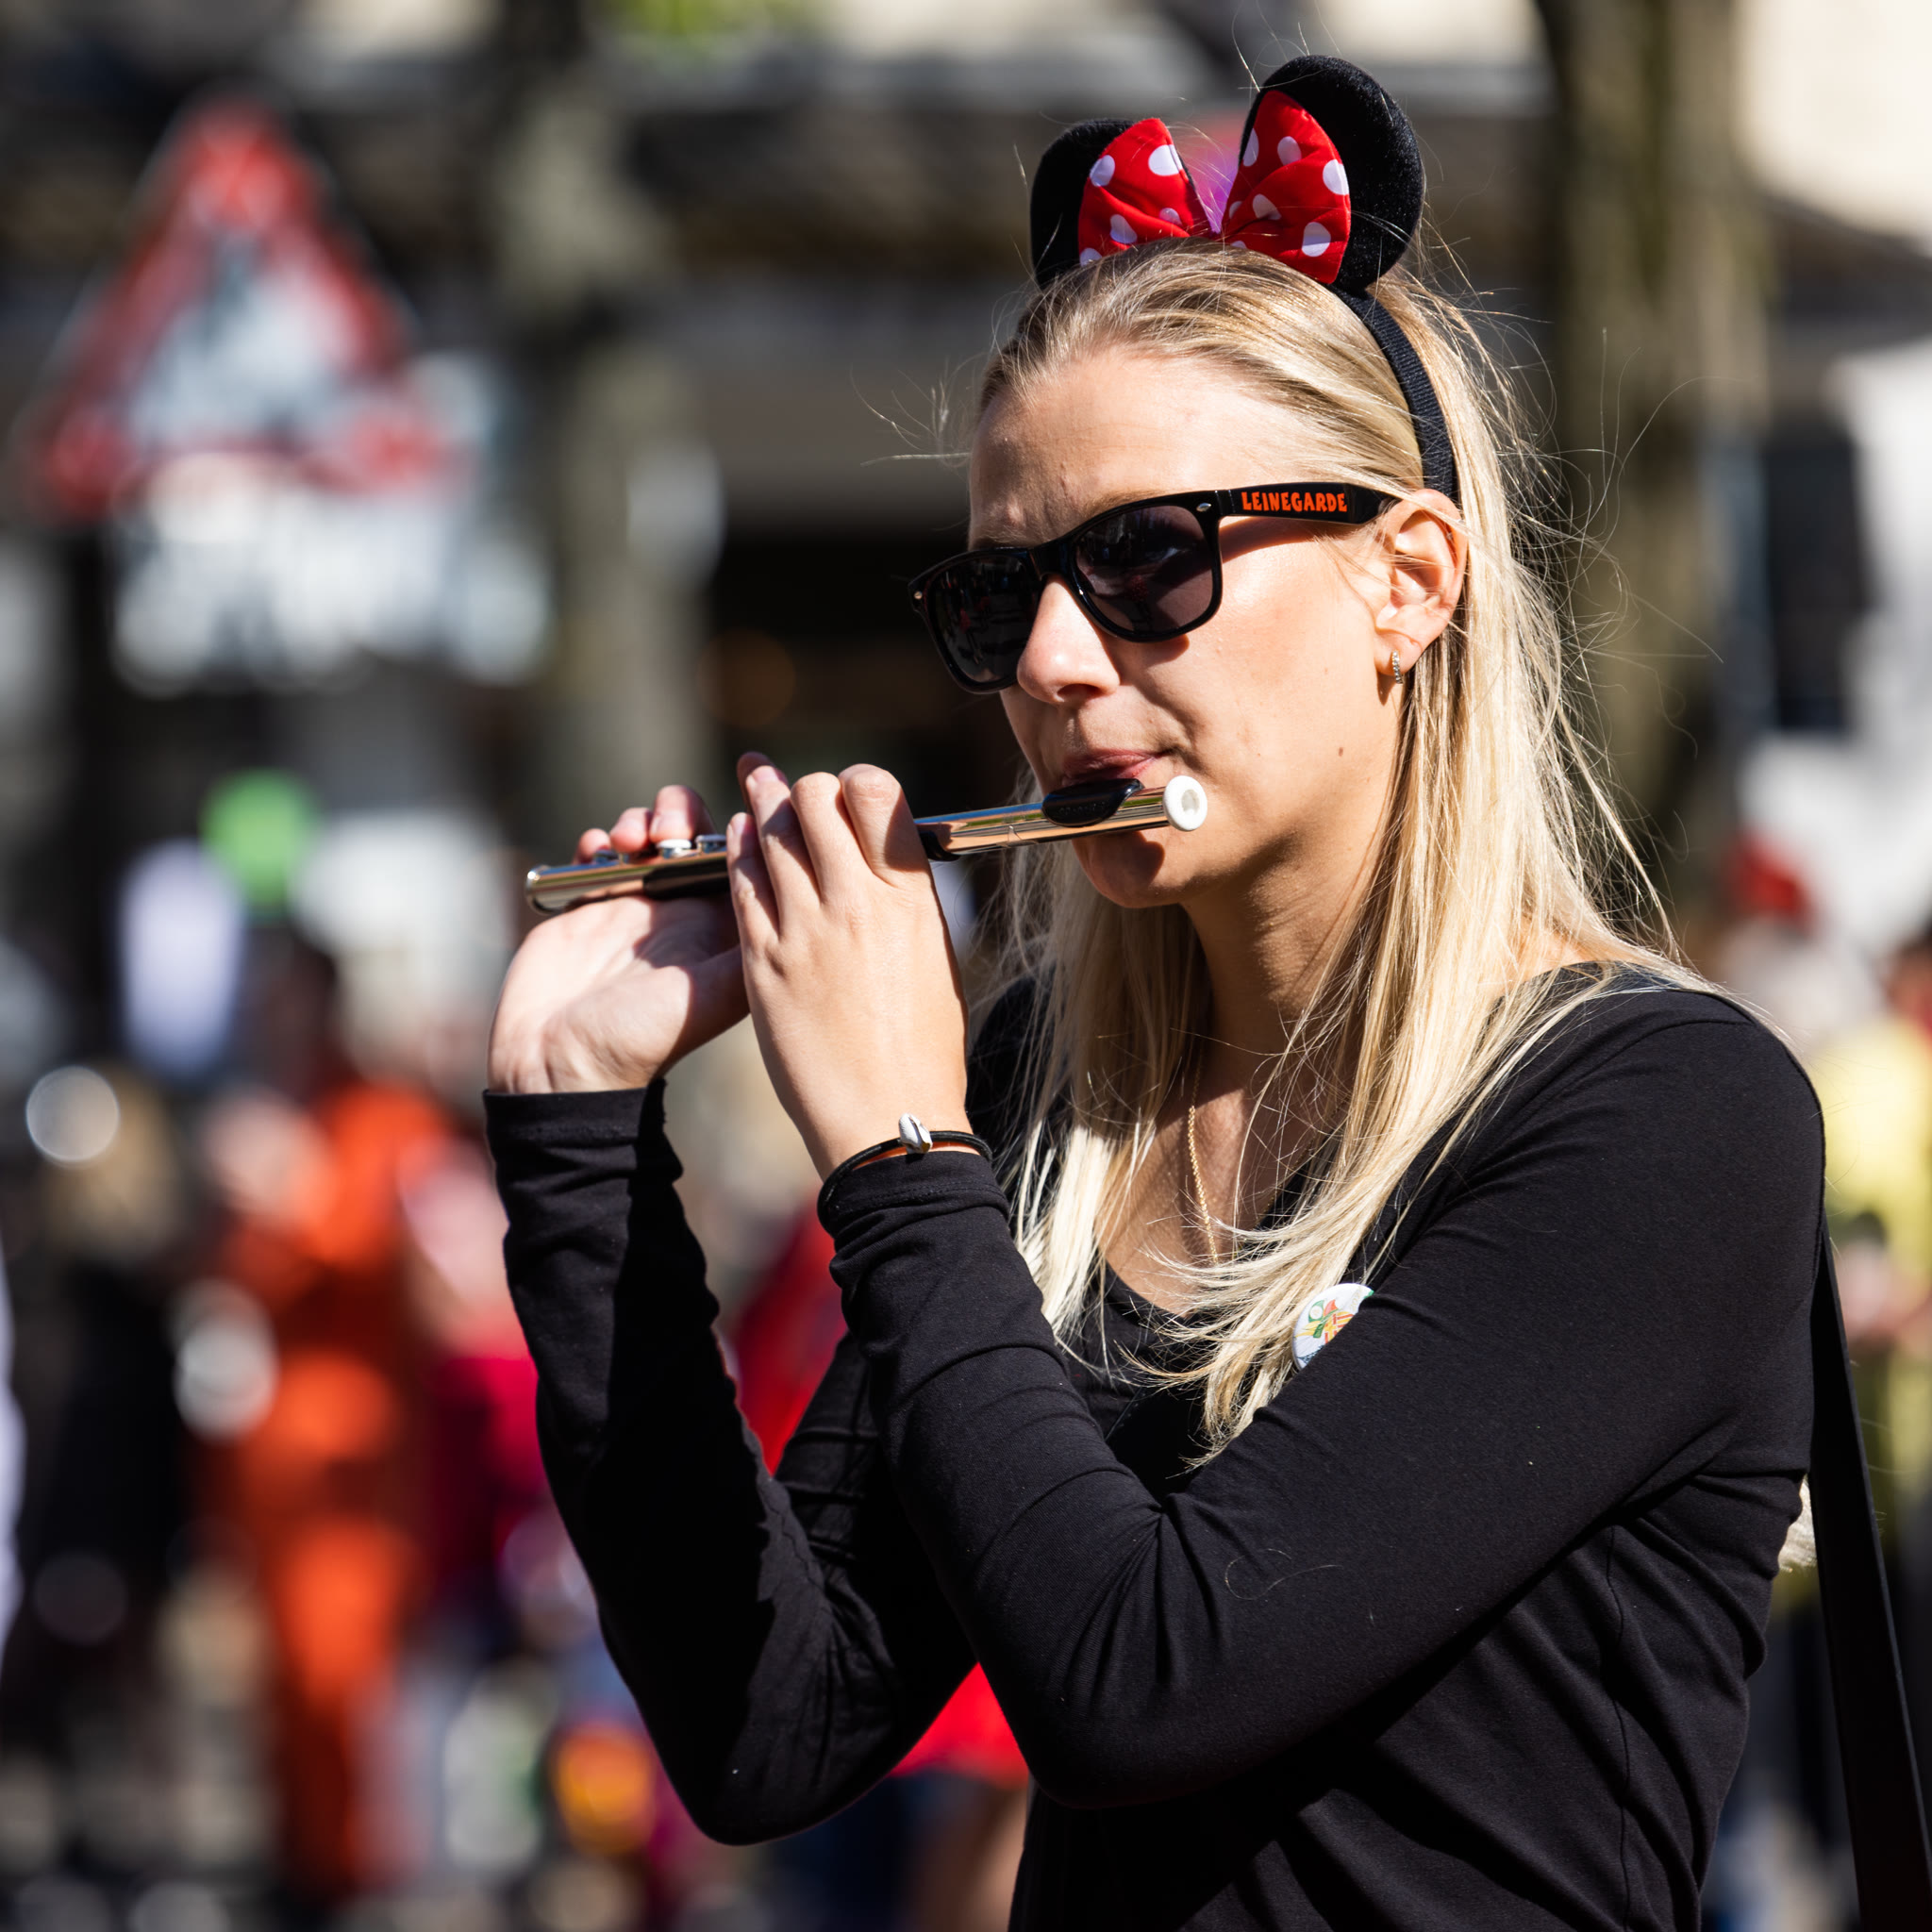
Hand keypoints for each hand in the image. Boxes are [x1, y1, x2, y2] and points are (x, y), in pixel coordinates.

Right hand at [488, 786, 747, 1093]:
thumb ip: (754, 946)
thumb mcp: (713, 996)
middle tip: (665, 834)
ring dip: (639, 820)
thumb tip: (796, 892)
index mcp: (722, 926)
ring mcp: (635, 903)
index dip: (740, 823)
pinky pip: (598, 849)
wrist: (560, 1064)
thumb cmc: (642, 1039)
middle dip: (679, 813)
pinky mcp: (589, 902)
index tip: (728, 807)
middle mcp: (684, 910)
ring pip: (646, 831)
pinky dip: (597, 840)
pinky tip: (595, 852)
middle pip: (694, 831)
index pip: (743, 853)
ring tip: (627, 842)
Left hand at [728, 755, 968, 1175]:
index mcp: (910, 897)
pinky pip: (742, 884)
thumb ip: (905, 902)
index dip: (855, 783)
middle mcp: (857, 901)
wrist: (888, 1116)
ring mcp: (805, 929)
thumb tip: (885, 864)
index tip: (847, 794)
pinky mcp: (762, 962)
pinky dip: (739, 852)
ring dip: (763, 803)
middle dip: (804, 789)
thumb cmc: (924, 1048)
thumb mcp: (936, 957)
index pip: (876, 792)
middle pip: (815, 800)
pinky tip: (739, 839)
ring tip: (756, 783)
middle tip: (795, 790)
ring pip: (771, 832)